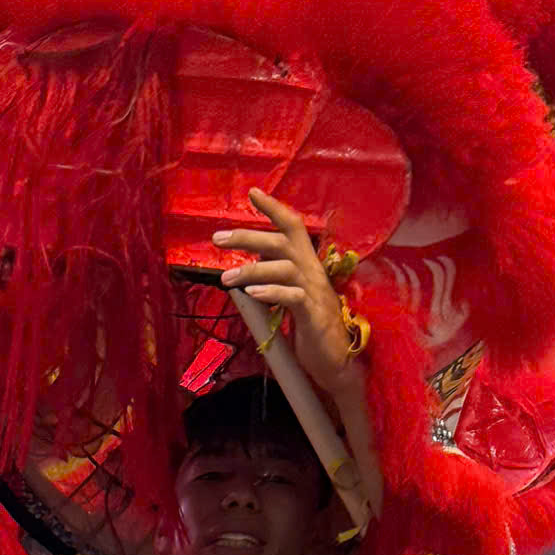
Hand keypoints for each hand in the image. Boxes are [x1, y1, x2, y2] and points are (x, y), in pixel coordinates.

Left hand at [213, 189, 356, 392]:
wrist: (336, 361)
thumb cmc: (310, 327)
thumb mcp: (290, 297)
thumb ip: (274, 279)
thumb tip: (249, 266)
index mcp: (306, 264)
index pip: (293, 227)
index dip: (274, 208)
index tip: (252, 193)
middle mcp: (312, 272)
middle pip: (283, 242)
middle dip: (249, 235)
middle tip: (218, 238)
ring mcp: (315, 292)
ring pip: (285, 268)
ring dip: (253, 269)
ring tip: (226, 277)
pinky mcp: (314, 316)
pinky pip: (294, 298)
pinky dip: (272, 293)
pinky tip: (252, 293)